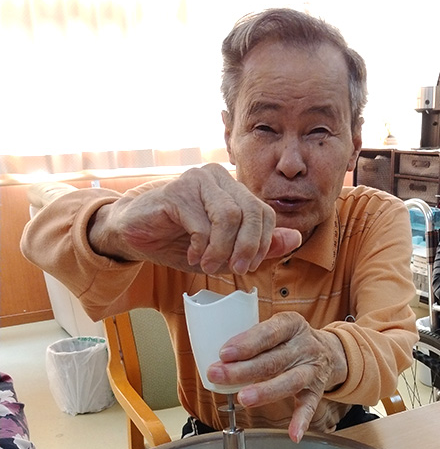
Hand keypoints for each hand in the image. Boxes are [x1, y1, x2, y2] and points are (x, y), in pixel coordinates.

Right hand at [88, 164, 301, 274]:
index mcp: (233, 189)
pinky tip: (192, 256)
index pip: (265, 213)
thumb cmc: (178, 241)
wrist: (134, 234)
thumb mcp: (224, 251)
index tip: (249, 266)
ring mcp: (196, 180)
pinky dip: (201, 247)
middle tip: (236, 271)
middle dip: (249, 248)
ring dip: (223, 250)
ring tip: (208, 265)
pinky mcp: (176, 192)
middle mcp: (218, 178)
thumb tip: (296, 239)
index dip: (264, 244)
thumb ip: (261, 246)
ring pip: (230, 217)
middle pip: (252, 212)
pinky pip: (202, 223)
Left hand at [206, 312, 347, 442]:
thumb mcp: (276, 329)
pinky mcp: (317, 390)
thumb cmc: (291, 340)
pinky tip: (293, 433)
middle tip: (218, 376)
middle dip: (243, 370)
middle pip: (274, 360)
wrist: (330, 351)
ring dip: (266, 392)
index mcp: (291, 325)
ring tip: (244, 399)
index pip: (268, 333)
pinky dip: (301, 420)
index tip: (224, 353)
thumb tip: (217, 359)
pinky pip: (309, 406)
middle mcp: (304, 346)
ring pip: (290, 381)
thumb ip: (252, 340)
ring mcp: (312, 369)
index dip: (246, 343)